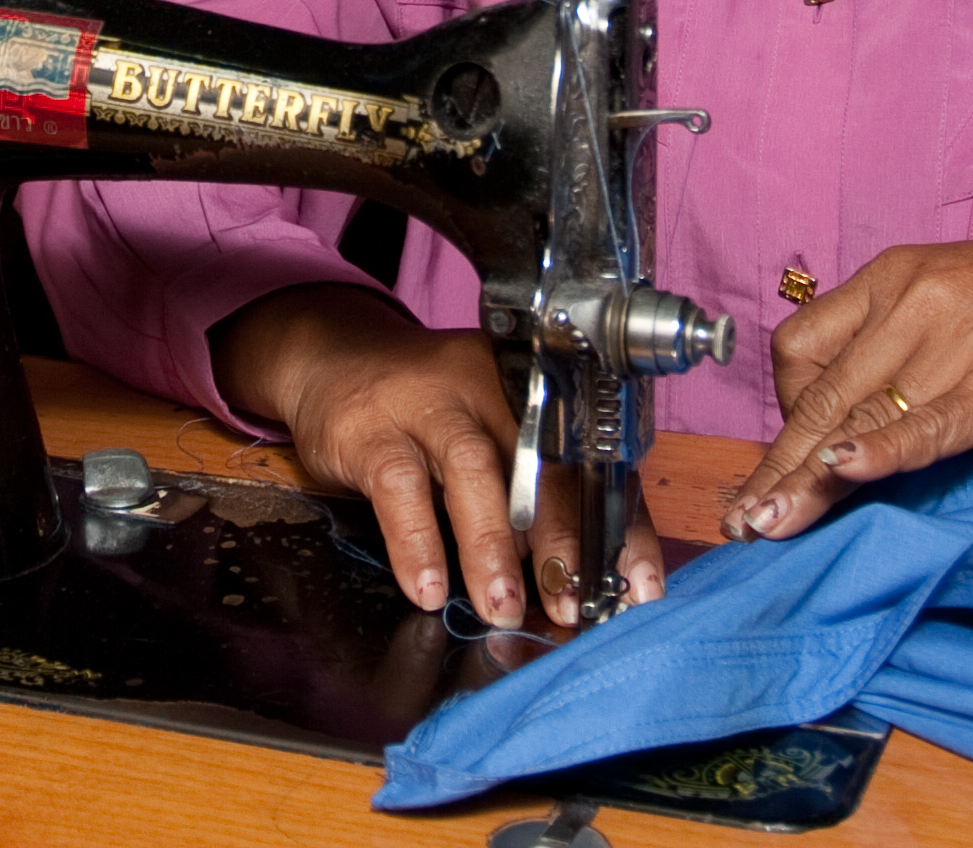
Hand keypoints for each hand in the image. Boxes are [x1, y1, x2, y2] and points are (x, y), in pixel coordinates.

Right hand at [216, 286, 664, 629]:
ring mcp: (428, 402)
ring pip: (473, 468)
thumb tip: (576, 583)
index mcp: (533, 392)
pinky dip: (417, 541)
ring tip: (503, 606)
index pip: (592, 462)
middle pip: (540, 461)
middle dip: (562, 539)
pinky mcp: (372, 428)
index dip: (620, 527)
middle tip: (572, 602)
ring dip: (492, 545)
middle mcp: (489, 387)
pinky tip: (428, 587)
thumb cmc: (428, 415)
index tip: (639, 589)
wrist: (333, 365)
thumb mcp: (491, 437)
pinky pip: (400, 485)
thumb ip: (533, 496)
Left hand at [724, 213, 972, 542]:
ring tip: (768, 525)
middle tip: (741, 518)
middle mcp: (913, 303)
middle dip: (775, 464)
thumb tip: (866, 421)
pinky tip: (844, 476)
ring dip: (806, 481)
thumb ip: (911, 347)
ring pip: (857, 418)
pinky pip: (925, 426)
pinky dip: (880, 454)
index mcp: (895, 276)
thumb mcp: (965, 301)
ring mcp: (956, 344)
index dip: (782, 414)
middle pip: (817, 393)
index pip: (802, 347)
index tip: (779, 465)